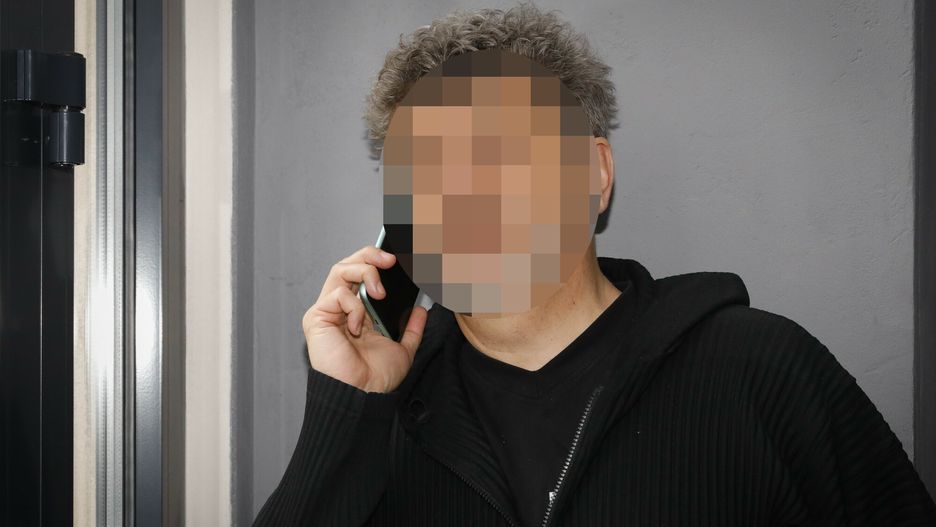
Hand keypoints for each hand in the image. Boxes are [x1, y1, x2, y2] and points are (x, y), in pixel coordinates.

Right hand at [301, 245, 427, 392]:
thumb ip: (411, 329)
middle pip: (348, 264)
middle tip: (390, 260)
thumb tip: (420, 310)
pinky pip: (338, 294)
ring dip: (364, 272)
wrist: (362, 395)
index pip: (363, 275)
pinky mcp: (316, 317)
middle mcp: (340, 309)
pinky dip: (354, 306)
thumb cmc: (374, 378)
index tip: (400, 260)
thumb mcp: (403, 348)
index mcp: (357, 313)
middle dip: (369, 255)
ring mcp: (327, 311)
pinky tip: (359, 326)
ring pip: (340, 270)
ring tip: (380, 292)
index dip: (377, 261)